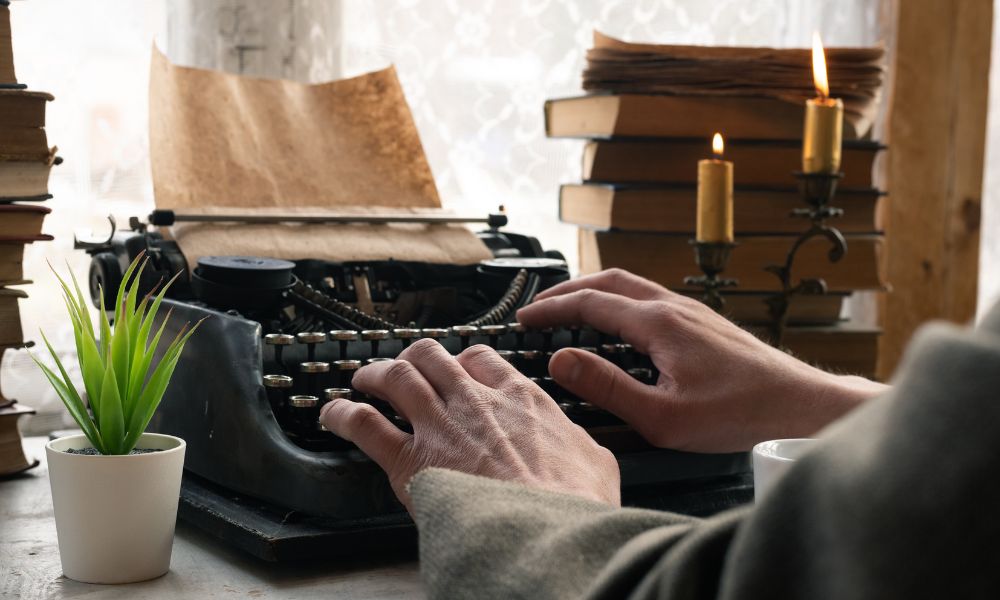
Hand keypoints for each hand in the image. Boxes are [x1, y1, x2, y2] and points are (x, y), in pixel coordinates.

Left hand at [319, 339, 620, 511]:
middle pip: (432, 356)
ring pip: (396, 377)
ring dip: (374, 374)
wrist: (546, 533)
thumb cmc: (573, 504)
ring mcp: (439, 426)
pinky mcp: (410, 461)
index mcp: (520, 398)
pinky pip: (365, 424)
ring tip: (363, 379)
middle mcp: (475, 401)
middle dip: (413, 358)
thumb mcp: (597, 462)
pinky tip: (333, 414)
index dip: (463, 361)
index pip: (481, 359)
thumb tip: (585, 448)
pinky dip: (343, 414)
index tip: (457, 370)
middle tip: (405, 367)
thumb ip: (581, 444)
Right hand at [517, 269, 886, 452]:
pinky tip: (620, 324)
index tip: (524, 320)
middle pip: (607, 281)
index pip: (589, 302)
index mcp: (658, 323)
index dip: (550, 309)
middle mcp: (674, 306)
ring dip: (594, 291)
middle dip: (567, 290)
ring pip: (631, 285)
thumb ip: (606, 387)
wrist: (800, 404)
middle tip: (539, 307)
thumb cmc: (739, 414)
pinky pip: (650, 297)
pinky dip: (619, 300)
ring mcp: (692, 310)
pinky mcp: (704, 322)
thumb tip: (561, 361)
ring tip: (571, 309)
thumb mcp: (662, 416)